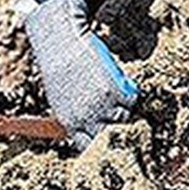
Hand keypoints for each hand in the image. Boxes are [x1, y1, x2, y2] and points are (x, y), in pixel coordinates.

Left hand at [21, 0, 138, 151]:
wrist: (60, 43)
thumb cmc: (58, 68)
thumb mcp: (60, 99)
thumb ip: (75, 116)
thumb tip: (90, 127)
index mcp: (70, 123)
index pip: (89, 147)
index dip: (99, 143)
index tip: (106, 136)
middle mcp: (86, 118)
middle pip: (110, 135)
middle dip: (115, 127)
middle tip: (118, 116)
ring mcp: (101, 105)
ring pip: (124, 117)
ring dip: (123, 109)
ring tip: (116, 97)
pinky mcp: (113, 89)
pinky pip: (131, 99)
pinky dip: (129, 93)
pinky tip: (120, 84)